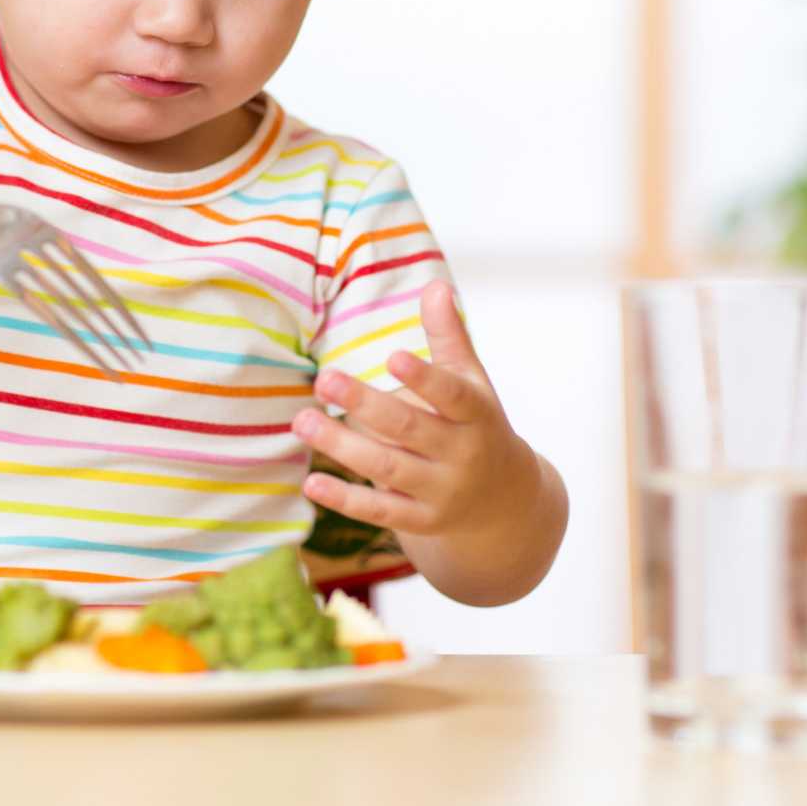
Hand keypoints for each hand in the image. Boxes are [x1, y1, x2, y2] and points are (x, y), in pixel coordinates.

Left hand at [293, 281, 524, 536]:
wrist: (505, 502)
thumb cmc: (477, 425)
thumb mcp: (472, 382)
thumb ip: (450, 337)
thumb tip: (435, 285)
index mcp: (476, 414)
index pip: (452, 395)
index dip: (424, 378)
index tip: (392, 356)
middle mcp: (461, 454)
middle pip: (409, 430)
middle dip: (365, 405)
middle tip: (323, 379)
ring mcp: (441, 491)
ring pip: (387, 469)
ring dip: (343, 446)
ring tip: (302, 421)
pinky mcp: (420, 520)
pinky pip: (380, 511)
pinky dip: (345, 499)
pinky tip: (311, 482)